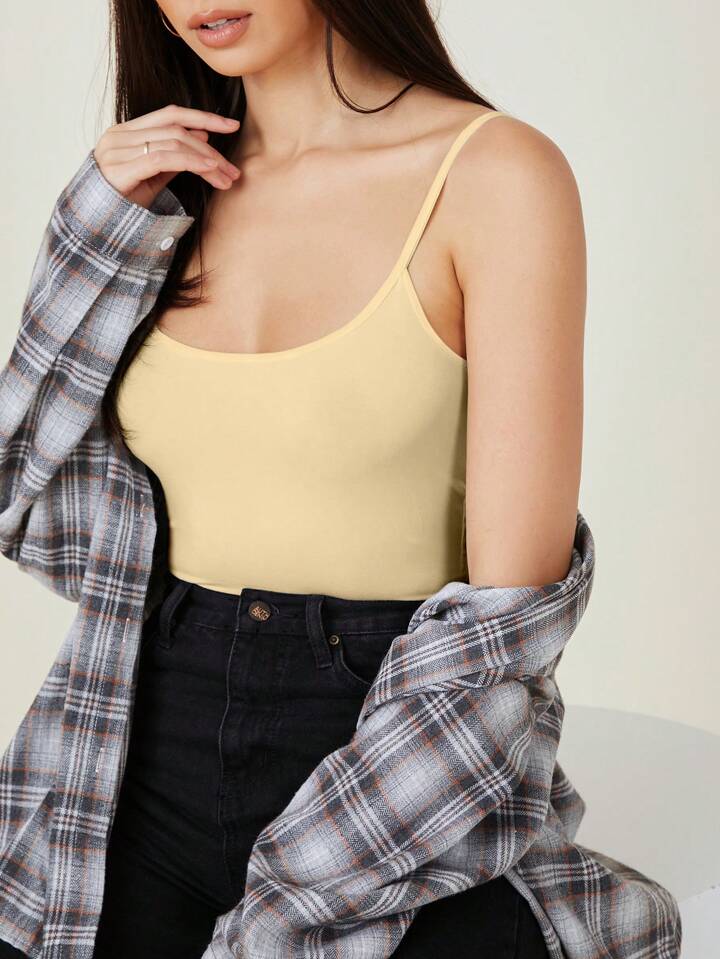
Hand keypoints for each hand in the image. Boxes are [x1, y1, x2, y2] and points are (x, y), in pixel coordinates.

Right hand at [93, 103, 241, 209]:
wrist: (94, 228)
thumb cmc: (123, 204)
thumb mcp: (152, 178)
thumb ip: (172, 158)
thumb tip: (201, 138)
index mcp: (125, 132)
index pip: (170, 115)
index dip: (202, 117)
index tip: (231, 126)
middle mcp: (119, 136)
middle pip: (176, 130)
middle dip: (210, 150)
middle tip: (233, 171)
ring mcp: (117, 151)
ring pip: (173, 143)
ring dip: (206, 161)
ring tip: (226, 178)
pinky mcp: (121, 170)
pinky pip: (164, 159)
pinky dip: (191, 162)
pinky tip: (209, 171)